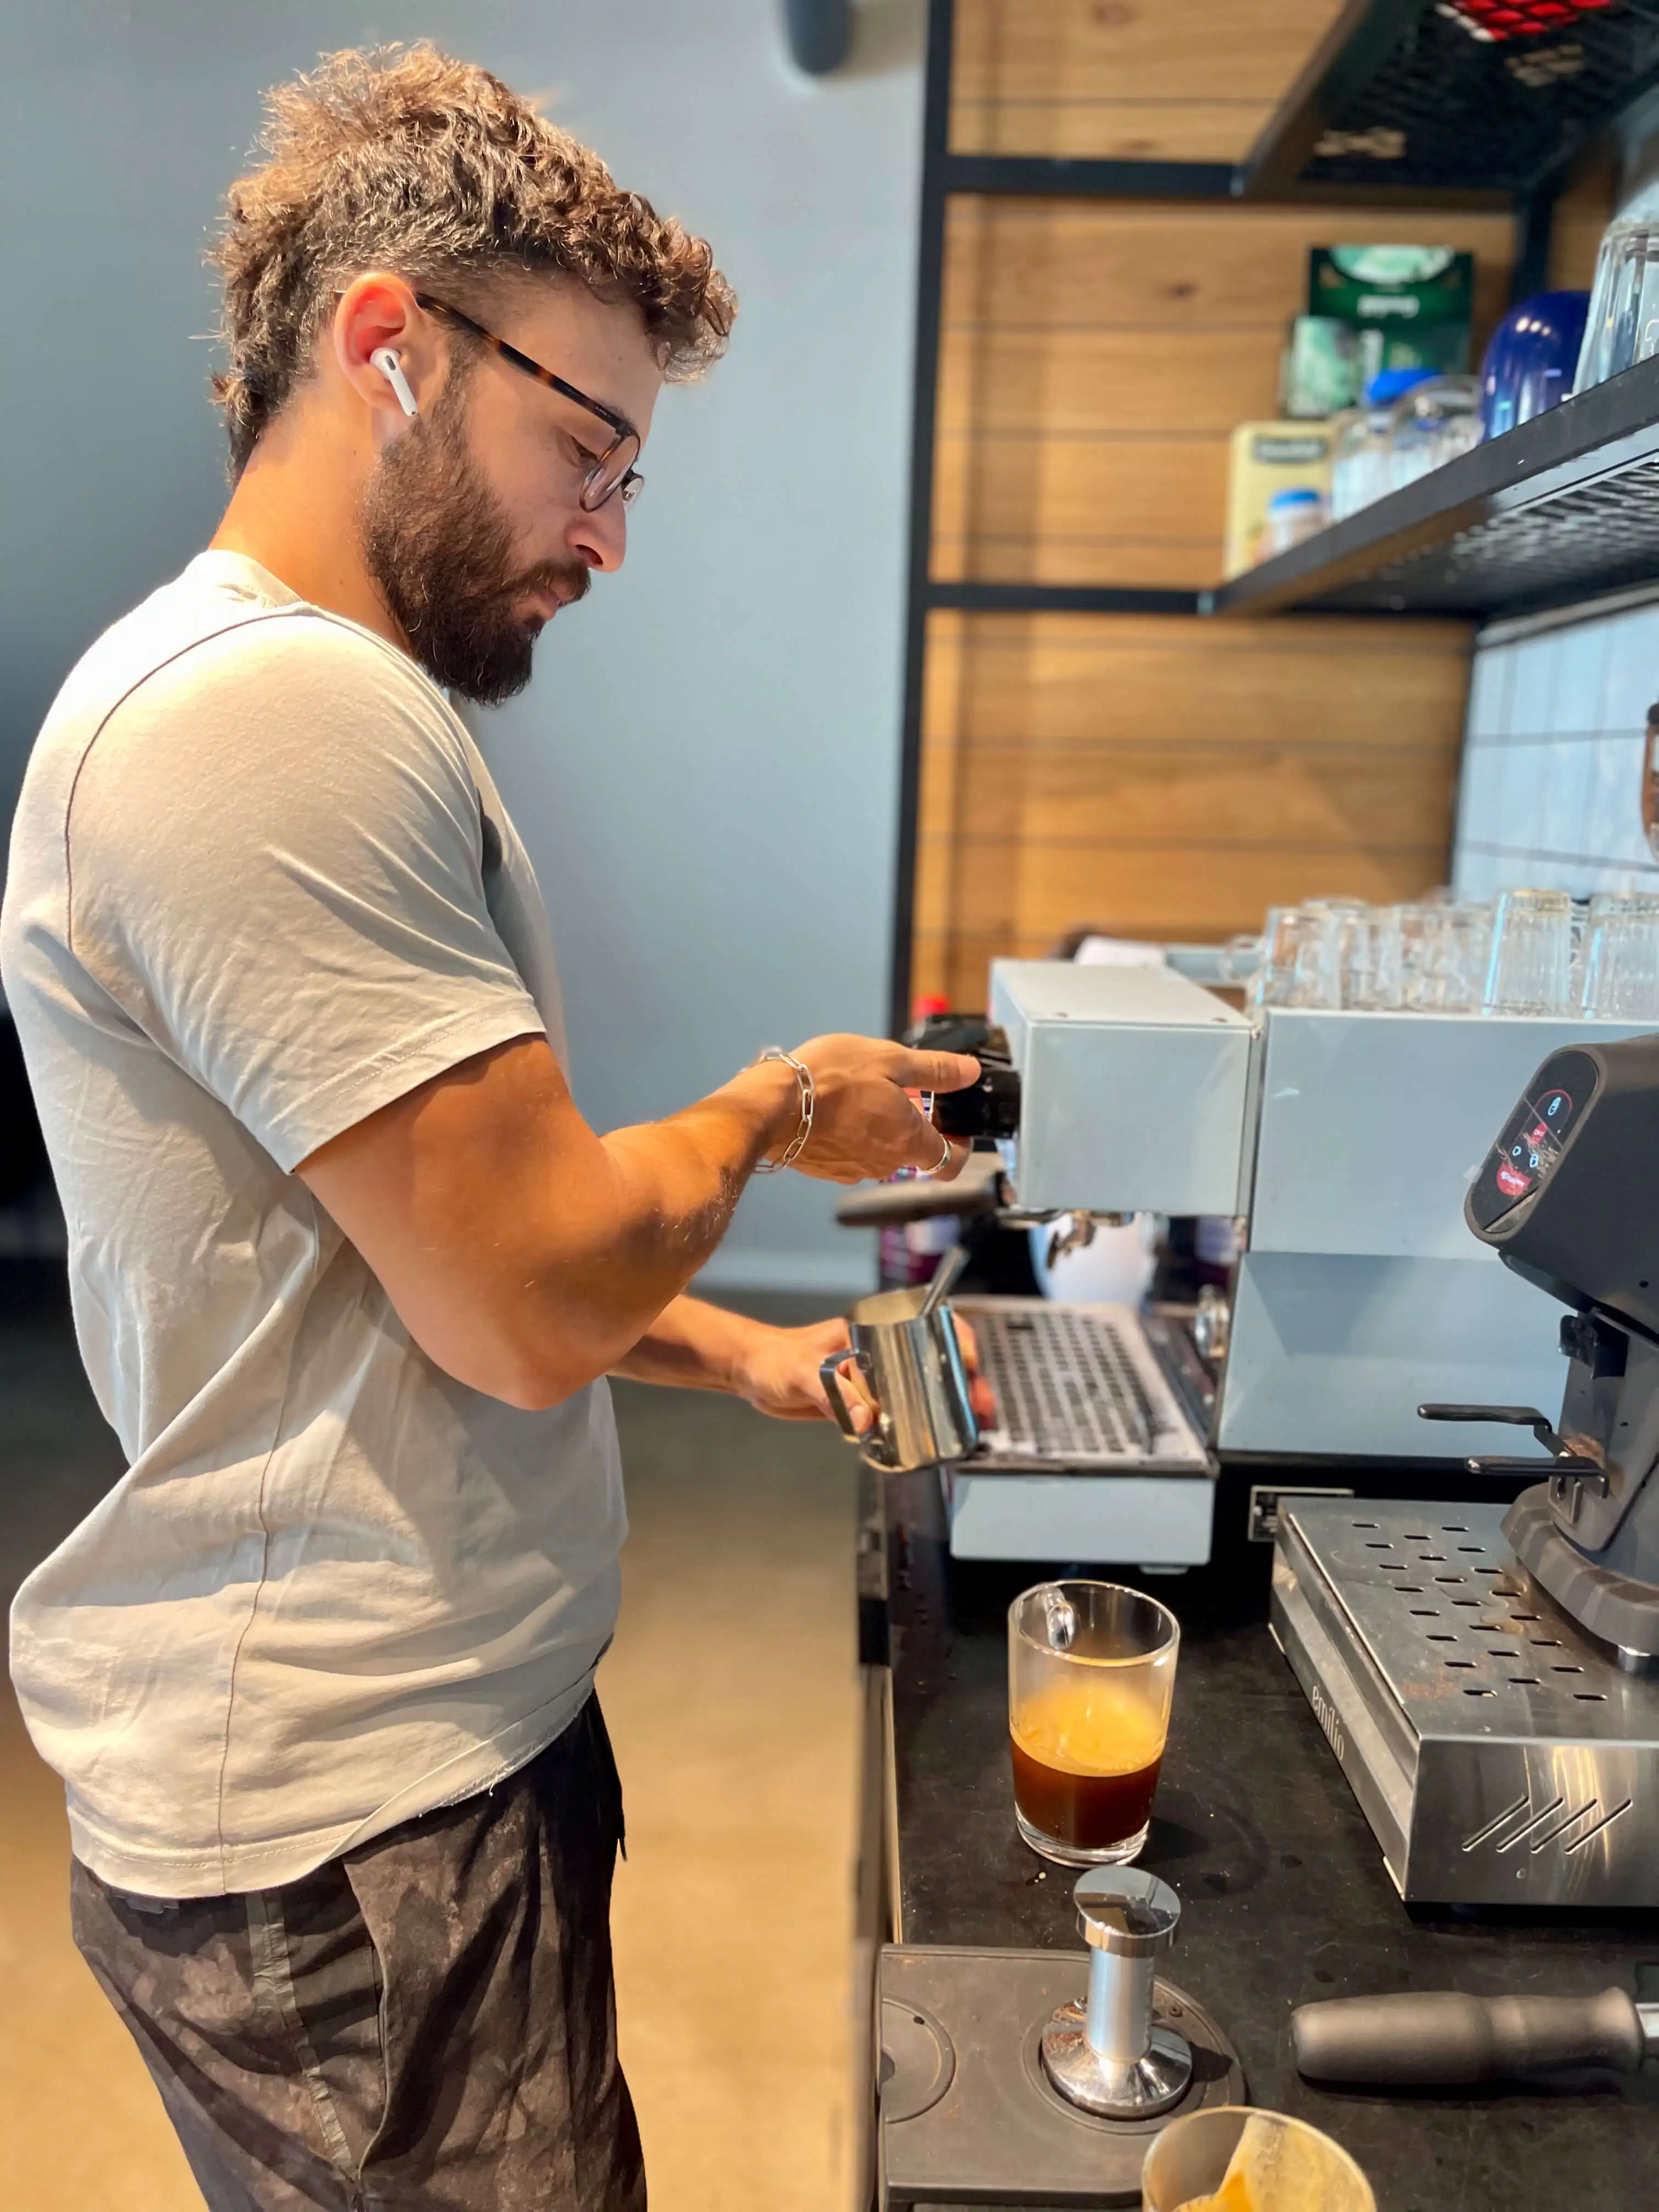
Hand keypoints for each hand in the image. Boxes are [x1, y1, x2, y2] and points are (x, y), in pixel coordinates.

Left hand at [736, 1314, 996, 1430]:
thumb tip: (864, 1420)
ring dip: (948, 1404)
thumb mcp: (800, 1372)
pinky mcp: (862, 1403)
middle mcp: (878, 1353)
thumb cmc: (772, 1359)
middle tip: (982, 1408)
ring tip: (971, 1426)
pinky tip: (933, 1439)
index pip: (925, 1325)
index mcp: (869, 1333)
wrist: (749, 1374)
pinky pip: (898, 1411)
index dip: (955, 1339)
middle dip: (963, 1380)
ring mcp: (873, 1378)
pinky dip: (919, 1423)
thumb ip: (830, 1394)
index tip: (970, 1362)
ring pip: (921, 1387)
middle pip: (934, 1360)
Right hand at [779, 1035, 980, 1185]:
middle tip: (900, 1089)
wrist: (770, 1106)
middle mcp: (886, 1164)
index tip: (952, 1122)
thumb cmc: (829, 1079)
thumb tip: (970, 1072)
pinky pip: (853, 1153)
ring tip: (862, 1092)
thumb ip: (935, 1070)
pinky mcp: (828, 1169)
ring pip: (882, 1151)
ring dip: (882, 1126)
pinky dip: (854, 1133)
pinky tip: (837, 1107)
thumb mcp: (889, 1060)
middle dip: (914, 1122)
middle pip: (915, 1152)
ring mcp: (854, 1170)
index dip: (961, 1145)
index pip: (952, 1163)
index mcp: (909, 1141)